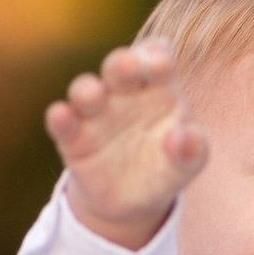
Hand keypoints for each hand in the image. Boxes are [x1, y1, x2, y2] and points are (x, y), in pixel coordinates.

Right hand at [46, 40, 207, 248]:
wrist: (135, 201)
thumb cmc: (167, 166)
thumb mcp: (188, 162)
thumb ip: (194, 148)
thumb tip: (184, 137)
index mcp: (158, 87)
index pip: (156, 55)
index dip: (156, 54)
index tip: (160, 64)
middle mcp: (124, 92)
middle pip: (120, 66)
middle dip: (122, 62)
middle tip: (127, 66)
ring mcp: (96, 113)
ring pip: (85, 90)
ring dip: (86, 90)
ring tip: (92, 96)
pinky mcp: (73, 138)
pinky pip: (63, 123)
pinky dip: (60, 117)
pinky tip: (60, 115)